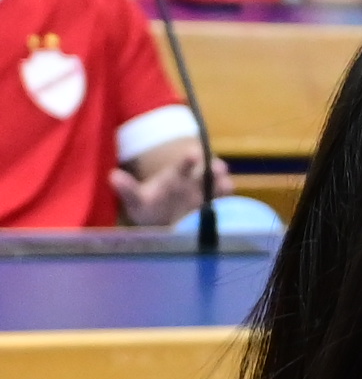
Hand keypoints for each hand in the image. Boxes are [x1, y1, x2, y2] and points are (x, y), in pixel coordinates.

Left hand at [109, 146, 228, 227]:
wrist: (164, 224)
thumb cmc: (151, 208)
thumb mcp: (137, 199)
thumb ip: (128, 189)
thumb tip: (113, 176)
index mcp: (177, 176)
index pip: (185, 165)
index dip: (190, 159)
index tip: (194, 154)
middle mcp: (196, 184)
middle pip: (209, 172)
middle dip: (214, 169)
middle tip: (218, 168)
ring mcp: (209, 197)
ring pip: (221, 188)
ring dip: (224, 187)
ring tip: (226, 187)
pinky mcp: (217, 211)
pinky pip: (226, 207)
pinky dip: (230, 207)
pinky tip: (231, 208)